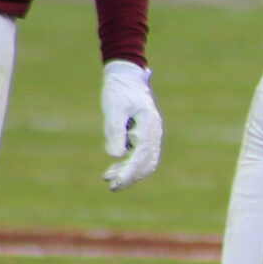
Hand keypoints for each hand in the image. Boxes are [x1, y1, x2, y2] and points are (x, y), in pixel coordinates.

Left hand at [100, 61, 163, 189]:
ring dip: (129, 172)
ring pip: (145, 161)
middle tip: (113, 186)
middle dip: (131, 177)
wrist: (127, 76)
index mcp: (149, 126)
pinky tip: (113, 166)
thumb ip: (114, 132)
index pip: (141, 156)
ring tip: (108, 178)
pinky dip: (129, 163)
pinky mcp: (146, 135)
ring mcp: (152, 134)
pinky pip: (141, 155)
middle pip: (147, 163)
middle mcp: (154, 132)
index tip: (116, 183)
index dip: (129, 172)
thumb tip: (114, 156)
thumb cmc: (118, 91)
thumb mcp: (113, 109)